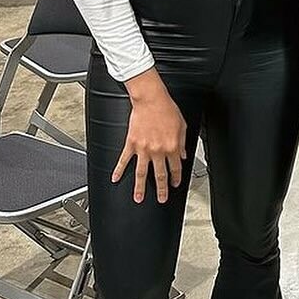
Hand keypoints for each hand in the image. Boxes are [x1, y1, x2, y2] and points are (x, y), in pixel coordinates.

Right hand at [112, 70, 186, 203]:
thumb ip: (183, 143)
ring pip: (142, 173)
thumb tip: (183, 155)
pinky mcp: (131, 143)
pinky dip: (119, 170)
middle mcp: (158, 150)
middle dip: (162, 189)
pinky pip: (124, 159)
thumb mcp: (182, 126)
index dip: (176, 178)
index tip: (175, 185)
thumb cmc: (167, 109)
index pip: (175, 168)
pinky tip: (115, 178)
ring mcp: (143, 149)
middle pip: (160, 175)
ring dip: (140, 187)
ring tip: (138, 198)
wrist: (151, 99)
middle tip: (162, 199)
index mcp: (172, 147)